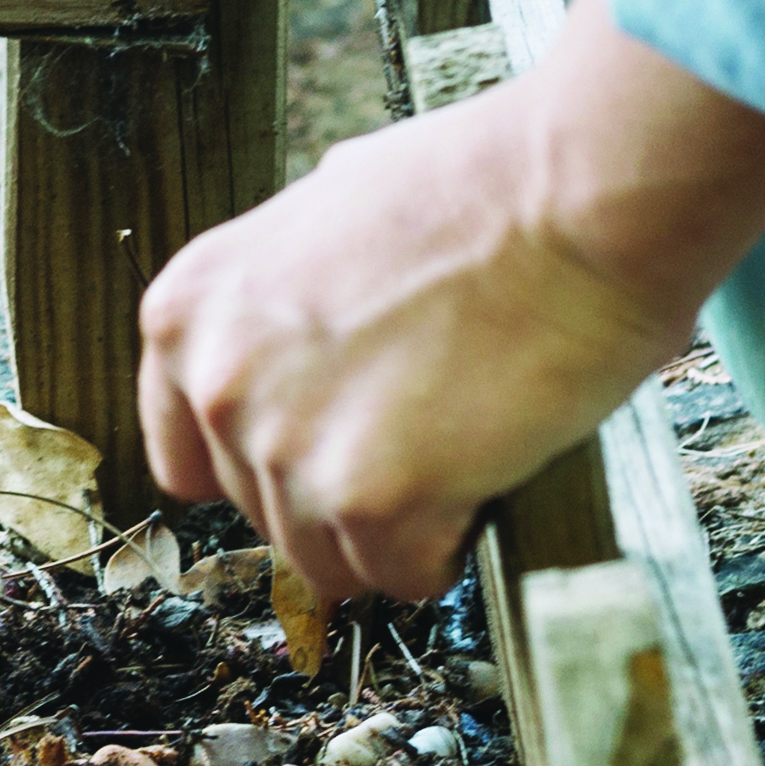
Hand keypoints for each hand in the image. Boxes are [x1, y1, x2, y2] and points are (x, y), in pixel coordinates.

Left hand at [138, 0, 764, 600]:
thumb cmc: (480, 189)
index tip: (321, 459)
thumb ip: (285, 298)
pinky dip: (448, 548)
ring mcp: (287, 448)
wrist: (577, 197)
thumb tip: (302, 340)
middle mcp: (220, 385)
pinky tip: (483, 481)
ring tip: (458, 451)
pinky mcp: (369, 499)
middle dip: (343, 492)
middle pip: (266, 516)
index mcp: (191, 314)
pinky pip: (401, 576)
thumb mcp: (326, 214)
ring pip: (328, 561)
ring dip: (396, 529)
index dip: (265, 468)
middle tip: (421, 433)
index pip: (187, 459)